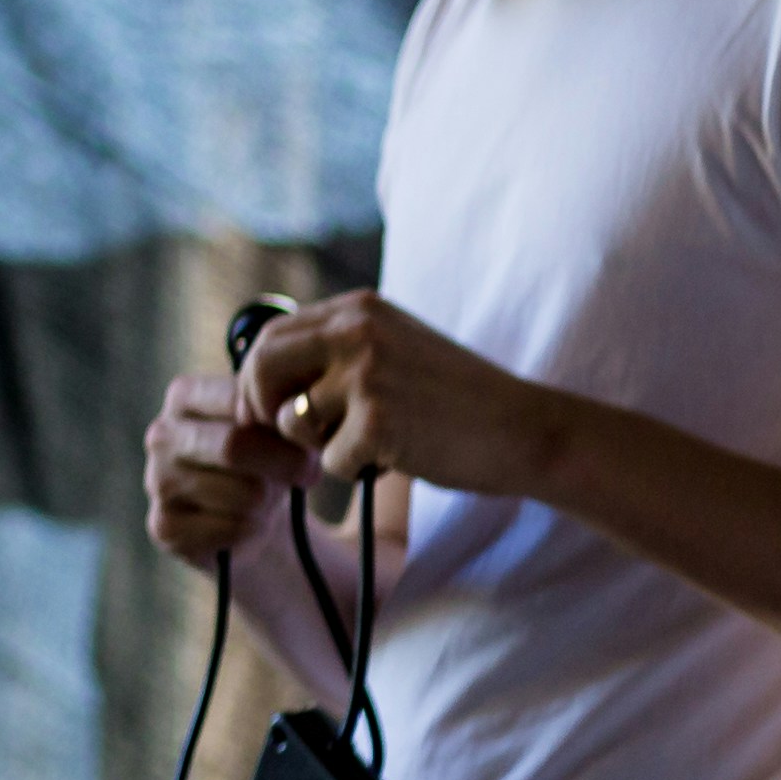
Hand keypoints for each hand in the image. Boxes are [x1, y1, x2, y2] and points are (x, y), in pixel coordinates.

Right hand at [143, 373, 308, 566]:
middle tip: (310, 472)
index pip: (240, 400)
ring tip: (269, 499)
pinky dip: (252, 529)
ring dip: (269, 500)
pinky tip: (247, 524)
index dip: (283, 421)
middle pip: (233, 445)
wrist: (248, 517)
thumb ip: (281, 412)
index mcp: (184, 396)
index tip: (309, 435)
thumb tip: (296, 420)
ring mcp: (157, 482)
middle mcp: (161, 435)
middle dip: (284, 463)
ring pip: (241, 492)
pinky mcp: (164, 526)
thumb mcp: (275, 427)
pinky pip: (232, 529)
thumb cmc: (265, 460)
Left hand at [237, 290, 557, 499]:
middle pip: (262, 368)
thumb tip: (261, 376)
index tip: (268, 412)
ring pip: (293, 421)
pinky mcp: (377, 421)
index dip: (257, 379)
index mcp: (358, 309)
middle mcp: (356, 331)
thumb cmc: (456, 400)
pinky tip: (397, 459)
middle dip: (264, 411)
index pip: (270, 335)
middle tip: (293, 441)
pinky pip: (330, 460)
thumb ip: (336, 351)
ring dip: (321, 445)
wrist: (523, 428)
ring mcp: (366, 374)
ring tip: (371, 442)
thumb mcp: (394, 349)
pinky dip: (356, 470)